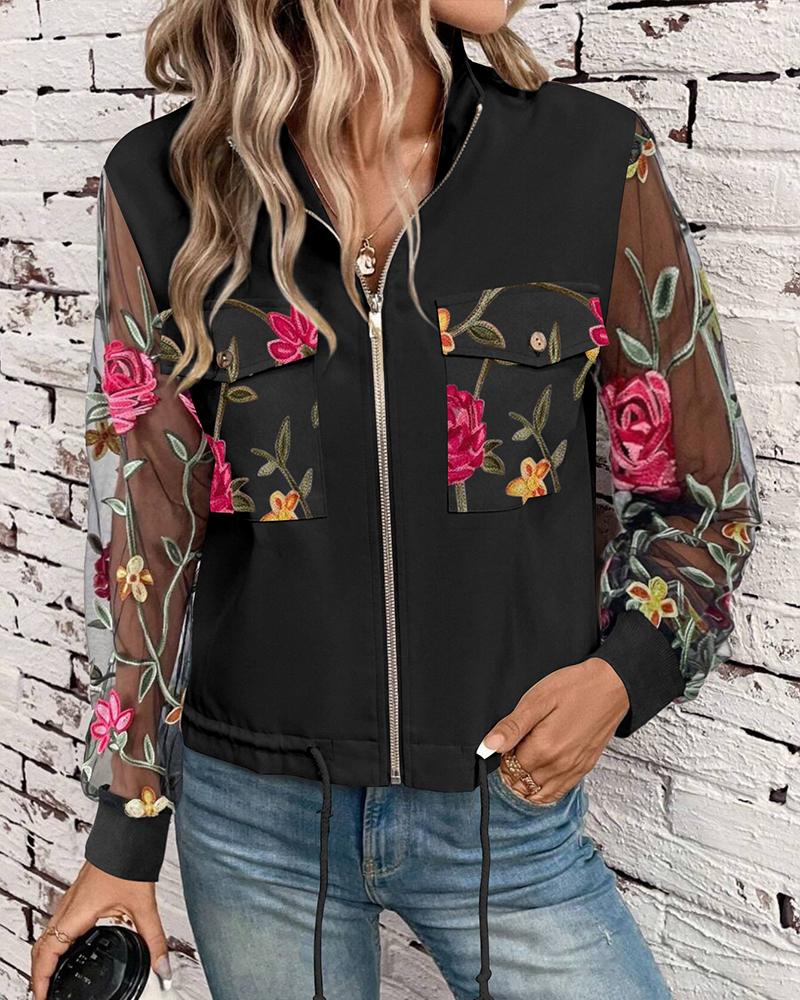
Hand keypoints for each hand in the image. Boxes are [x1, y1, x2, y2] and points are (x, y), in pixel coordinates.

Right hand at [30, 861, 171, 999]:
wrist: (126, 829)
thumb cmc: (128, 859)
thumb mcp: (144, 905)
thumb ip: (154, 939)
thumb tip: (163, 968)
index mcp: (77, 913)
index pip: (48, 953)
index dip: (41, 979)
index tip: (42, 997)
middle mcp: (69, 907)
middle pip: (42, 947)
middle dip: (40, 974)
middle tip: (46, 994)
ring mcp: (71, 900)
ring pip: (48, 934)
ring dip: (46, 958)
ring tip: (53, 979)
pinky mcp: (78, 895)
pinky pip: (58, 923)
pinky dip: (56, 942)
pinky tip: (71, 949)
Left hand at [477, 657, 629, 804]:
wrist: (610, 686)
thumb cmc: (573, 688)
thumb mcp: (536, 700)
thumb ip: (511, 727)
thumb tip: (487, 747)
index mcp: (544, 749)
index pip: (509, 768)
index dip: (503, 755)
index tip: (507, 741)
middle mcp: (559, 766)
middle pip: (522, 783)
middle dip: (512, 769)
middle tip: (515, 747)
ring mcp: (573, 770)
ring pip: (538, 794)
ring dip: (526, 782)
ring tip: (526, 758)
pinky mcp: (584, 769)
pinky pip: (558, 793)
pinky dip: (544, 790)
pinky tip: (541, 773)